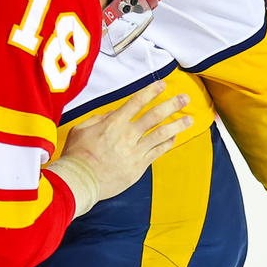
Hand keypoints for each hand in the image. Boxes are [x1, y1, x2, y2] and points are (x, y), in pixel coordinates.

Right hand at [46, 83, 191, 216]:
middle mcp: (127, 135)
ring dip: (177, 125)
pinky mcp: (139, 166)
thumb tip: (114, 113)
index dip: (150, 91)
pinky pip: (158, 152)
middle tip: (184, 98)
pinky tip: (174, 137)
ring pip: (161, 134)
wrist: (81, 181)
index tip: (162, 84)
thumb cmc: (77, 155)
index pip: (136, 102)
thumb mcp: (81, 130)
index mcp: (113, 124)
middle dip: (171, 105)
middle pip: (154, 116)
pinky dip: (167, 143)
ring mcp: (135, 151)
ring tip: (189, 119)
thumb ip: (98, 119)